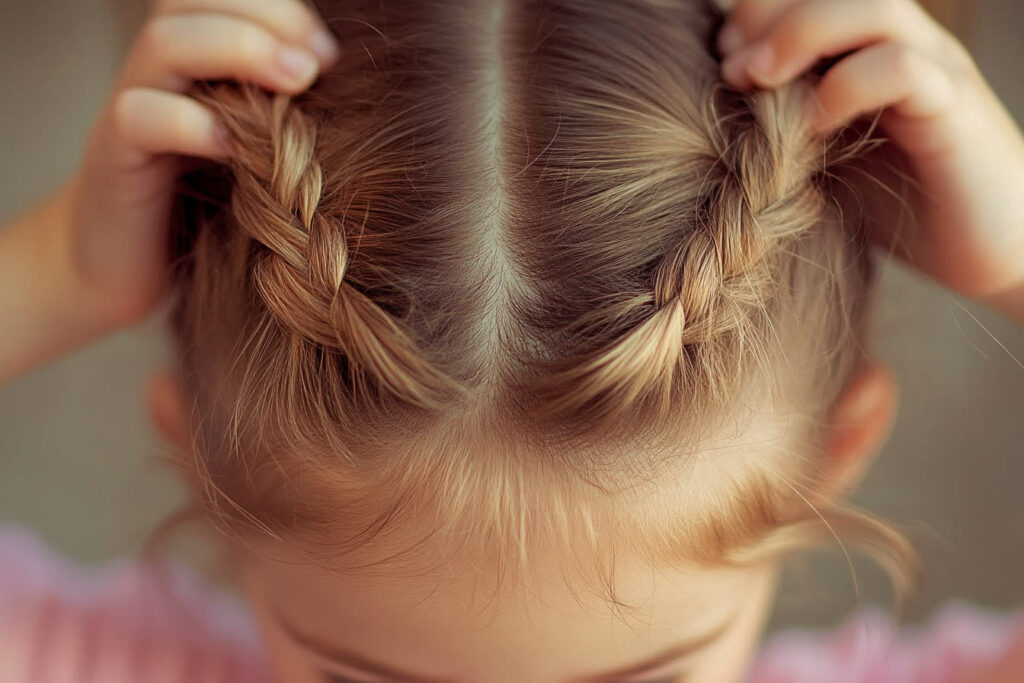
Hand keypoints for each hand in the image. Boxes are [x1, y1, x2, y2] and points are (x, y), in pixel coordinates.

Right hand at [65, 0, 338, 326]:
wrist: (125, 279)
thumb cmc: (209, 219)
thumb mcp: (259, 162)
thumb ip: (289, 122)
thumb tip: (350, 97)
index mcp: (196, 68)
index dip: (279, 10)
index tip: (330, 57)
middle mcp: (160, 79)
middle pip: (192, 3)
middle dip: (264, 18)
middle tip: (317, 64)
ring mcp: (132, 114)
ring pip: (164, 43)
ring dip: (236, 49)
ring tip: (295, 83)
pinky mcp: (114, 163)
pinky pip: (138, 117)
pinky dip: (189, 122)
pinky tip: (234, 147)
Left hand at [716, 0, 1023, 306]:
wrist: (987, 252)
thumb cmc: (896, 204)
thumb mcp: (819, 159)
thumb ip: (777, 126)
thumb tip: (707, 111)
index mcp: (866, 49)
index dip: (755, 10)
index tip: (715, 59)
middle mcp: (903, 44)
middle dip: (767, 12)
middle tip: (728, 65)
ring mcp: (933, 70)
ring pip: (873, 8)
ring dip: (800, 34)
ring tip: (752, 80)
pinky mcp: (954, 110)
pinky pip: (902, 68)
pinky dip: (845, 89)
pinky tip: (809, 130)